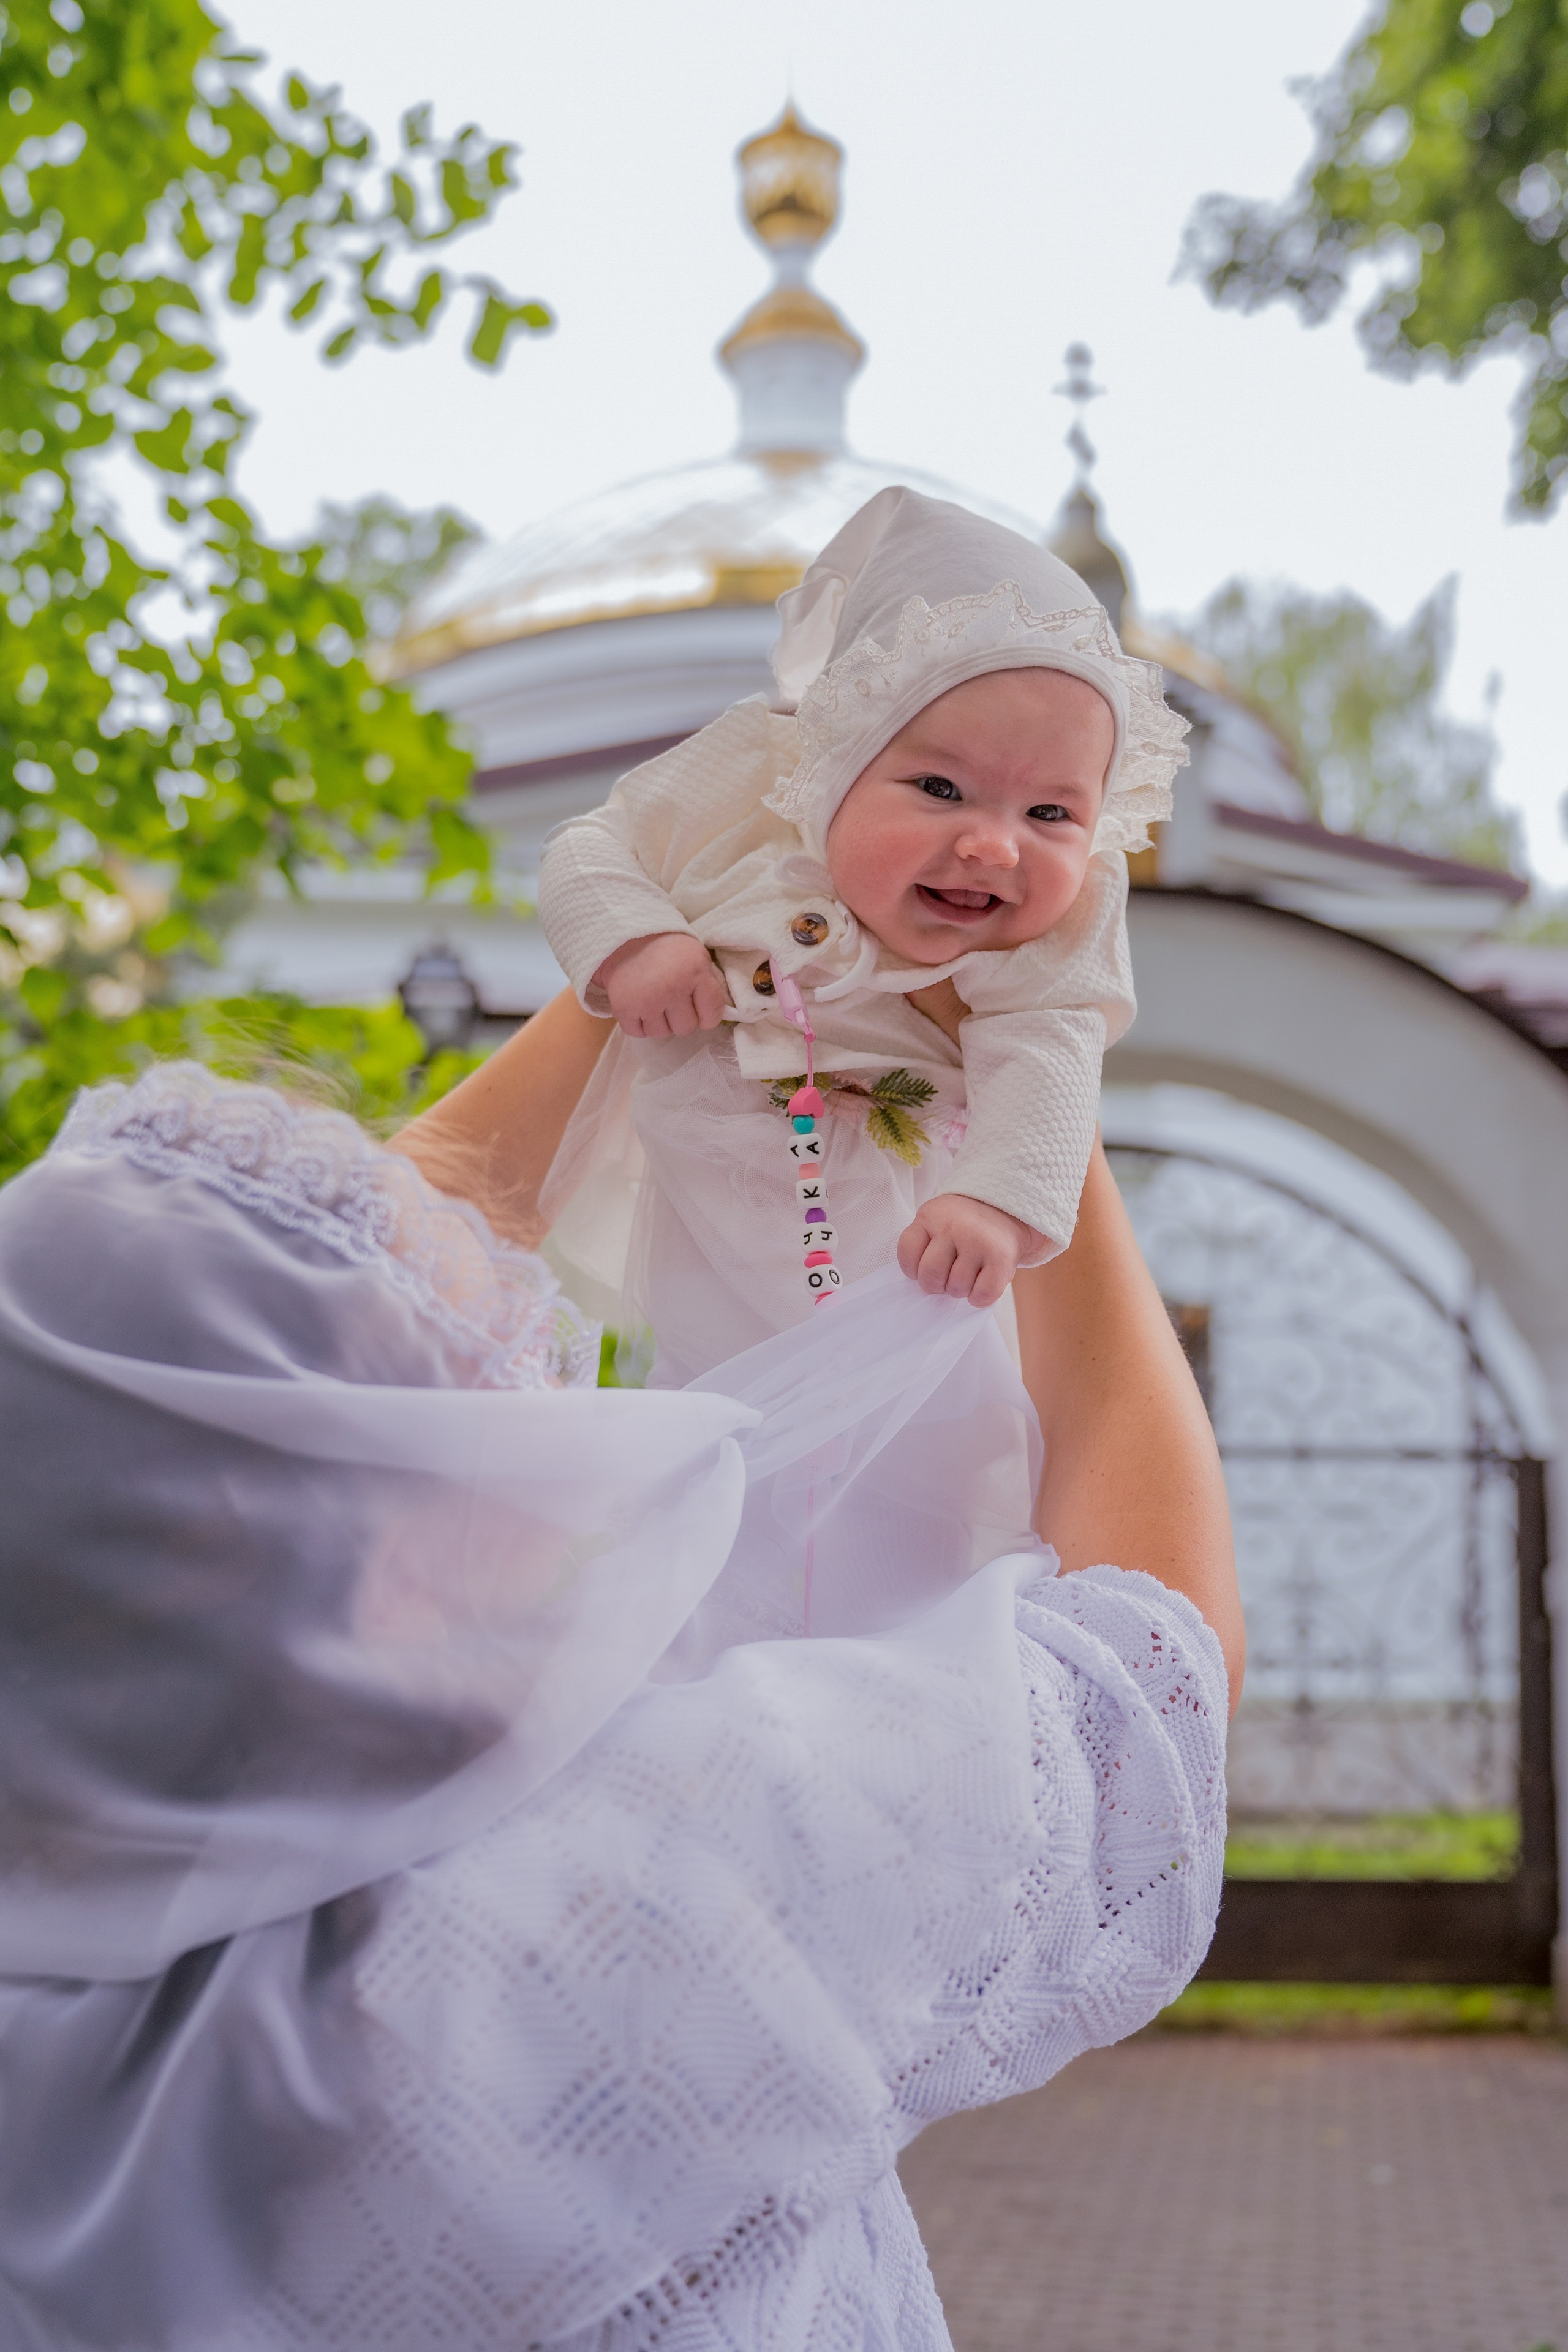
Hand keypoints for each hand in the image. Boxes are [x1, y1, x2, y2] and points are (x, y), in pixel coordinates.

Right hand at [592, 932, 728, 1038]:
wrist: (624, 935)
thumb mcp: (697, 955)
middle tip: (672, 1001)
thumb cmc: (665, 947)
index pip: (712, 1015)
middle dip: (681, 1018)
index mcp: (695, 973)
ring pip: (661, 1033)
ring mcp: (647, 1001)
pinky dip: (638, 1024)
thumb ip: (708, 982)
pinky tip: (639, 1006)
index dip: (706, 1015)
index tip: (698, 1008)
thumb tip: (716, 1011)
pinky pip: (638, 1033)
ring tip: (654, 1001)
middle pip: (686, 1028)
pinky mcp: (623, 1008)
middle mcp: (672, 989)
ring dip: (659, 1022)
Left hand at [896, 1192, 1039, 1309]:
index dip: (913, 1269)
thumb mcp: (935, 1221)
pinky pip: (982, 1294)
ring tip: (968, 1273)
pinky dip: (979, 1297)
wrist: (1005, 1209)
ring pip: (956, 1287)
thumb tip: (924, 1284)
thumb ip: (923, 1246)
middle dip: (936, 1284)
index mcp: (930, 1216)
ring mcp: (978, 1242)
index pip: (907, 1253)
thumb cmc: (963, 1224)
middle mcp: (953, 1227)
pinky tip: (981, 1282)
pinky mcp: (1001, 1259)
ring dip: (961, 1289)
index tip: (926, 1265)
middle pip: (930, 1275)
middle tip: (947, 1275)